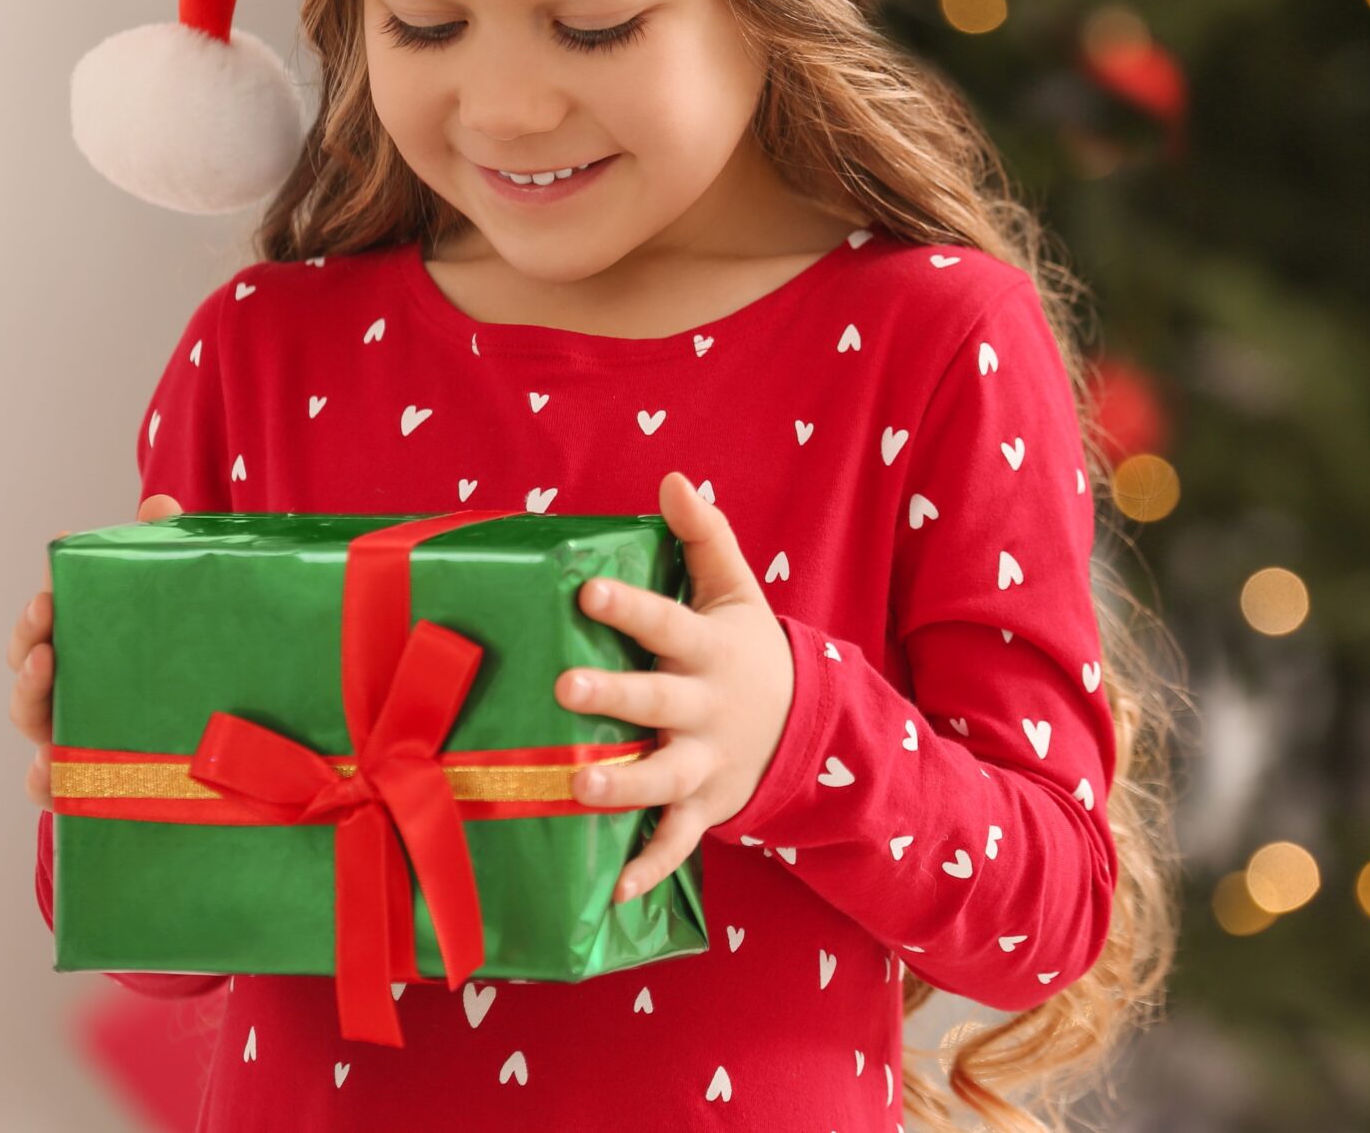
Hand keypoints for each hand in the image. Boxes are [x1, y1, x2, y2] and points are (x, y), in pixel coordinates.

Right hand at [10, 493, 181, 805]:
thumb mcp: (189, 614)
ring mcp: (78, 740)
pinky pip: (54, 789)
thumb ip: (170, 555)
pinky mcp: (93, 787)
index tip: (56, 566)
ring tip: (47, 664)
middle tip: (46, 609)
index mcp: (92, 649)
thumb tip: (157, 503)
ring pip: (32, 719)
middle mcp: (77, 693)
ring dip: (29, 690)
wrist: (240, 758)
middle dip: (28, 633)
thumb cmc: (194, 675)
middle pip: (29, 664)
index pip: (52, 619)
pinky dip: (45, 779)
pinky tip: (52, 765)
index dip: (47, 593)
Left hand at [556, 470, 793, 904]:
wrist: (804, 726)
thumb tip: (673, 477)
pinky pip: (677, 842)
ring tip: (579, 786)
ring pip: (662, 778)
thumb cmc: (745, 648)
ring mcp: (706, 762)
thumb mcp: (735, 590)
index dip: (630, 606)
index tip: (589, 588)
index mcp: (710, 649)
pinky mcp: (704, 807)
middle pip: (658, 700)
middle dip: (614, 696)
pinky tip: (612, 892)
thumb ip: (704, 535)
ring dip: (623, 786)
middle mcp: (706, 709)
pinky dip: (649, 867)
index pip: (668, 622)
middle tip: (565, 687)